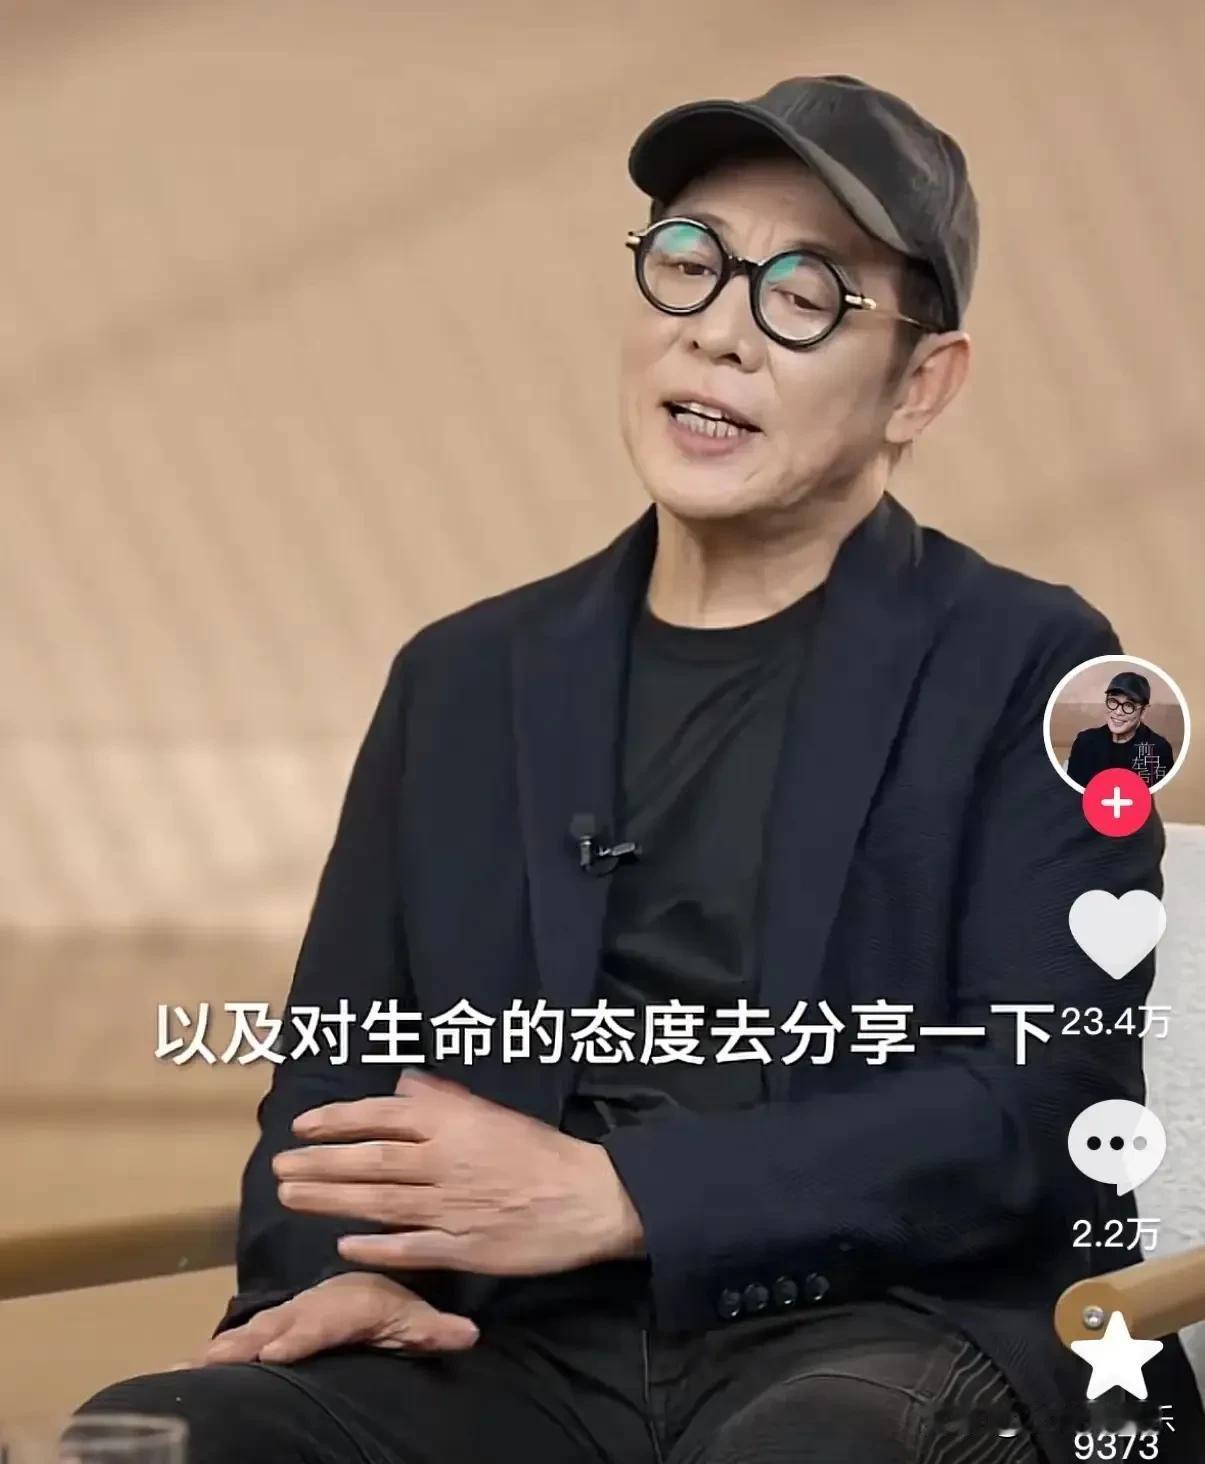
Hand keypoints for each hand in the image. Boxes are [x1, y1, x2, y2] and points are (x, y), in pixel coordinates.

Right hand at [198, 1272, 478, 1364]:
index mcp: (349, 1306)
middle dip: (249, 1343)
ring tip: (191, 1366)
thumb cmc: (392, 1306)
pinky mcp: (276, 1325)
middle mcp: (314, 1309)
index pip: (323, 1322)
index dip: (300, 1335)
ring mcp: (291, 1317)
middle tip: (216, 1360)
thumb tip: (469, 1334)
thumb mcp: (417, 1318)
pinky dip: (214, 1351)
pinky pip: (245, 1336)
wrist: (365, 1287)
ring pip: (257, 1329)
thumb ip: (436, 1329)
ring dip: (226, 1347)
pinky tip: (181, 1370)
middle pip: (280, 1325)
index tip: (276, 1351)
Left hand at [272, 1068, 644, 1274]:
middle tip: (279, 1167)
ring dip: (331, 1200)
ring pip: (380, 1202)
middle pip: (372, 1161)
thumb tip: (402, 1087)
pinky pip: (411, 1248)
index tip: (303, 1125)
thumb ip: (445, 1101)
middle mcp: (445, 1162)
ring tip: (291, 1197)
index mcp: (454, 1124)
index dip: (340, 1121)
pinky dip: (375, 1247)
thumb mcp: (494, 1113)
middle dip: (320, 1163)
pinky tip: (343, 1246)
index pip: (385, 1117)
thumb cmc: (540, 1151)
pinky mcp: (464, 1249)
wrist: (589, 1197)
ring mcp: (452, 1208)